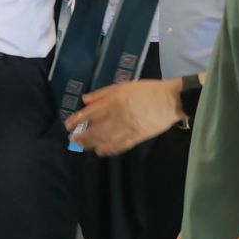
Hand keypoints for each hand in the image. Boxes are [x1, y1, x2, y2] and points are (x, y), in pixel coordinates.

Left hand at [65, 79, 183, 155]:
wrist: (170, 101)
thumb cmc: (146, 90)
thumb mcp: (123, 86)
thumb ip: (103, 93)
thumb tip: (85, 100)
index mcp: (114, 102)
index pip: (90, 113)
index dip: (77, 121)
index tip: (68, 126)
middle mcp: (118, 117)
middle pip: (95, 129)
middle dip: (81, 136)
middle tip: (71, 139)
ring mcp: (127, 129)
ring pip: (105, 140)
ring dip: (91, 144)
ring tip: (82, 146)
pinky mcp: (137, 137)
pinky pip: (120, 146)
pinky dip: (109, 150)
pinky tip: (101, 151)